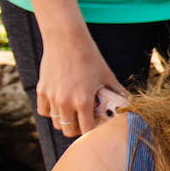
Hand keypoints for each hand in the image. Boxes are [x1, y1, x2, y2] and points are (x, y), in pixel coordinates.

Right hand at [35, 27, 126, 141]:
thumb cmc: (89, 56)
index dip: (93, 131)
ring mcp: (51, 97)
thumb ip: (117, 92)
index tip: (97, 125)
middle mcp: (65, 102)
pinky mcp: (41, 90)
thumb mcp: (107, 75)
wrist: (66, 39)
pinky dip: (51, 112)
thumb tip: (128, 104)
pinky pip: (43, 111)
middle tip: (85, 120)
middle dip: (78, 129)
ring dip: (66, 121)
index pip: (87, 130)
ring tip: (74, 112)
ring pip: (56, 122)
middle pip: (69, 131)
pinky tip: (60, 104)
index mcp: (83, 101)